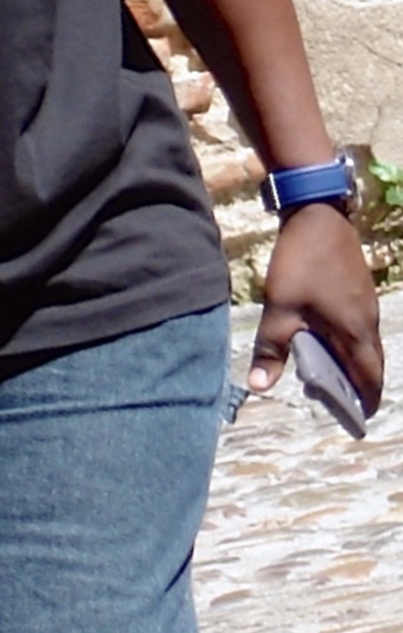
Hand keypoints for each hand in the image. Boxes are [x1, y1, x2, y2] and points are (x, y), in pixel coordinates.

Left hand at [249, 204, 383, 415]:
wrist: (318, 214)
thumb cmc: (301, 263)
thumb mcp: (280, 308)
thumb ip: (271, 348)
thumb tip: (258, 386)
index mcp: (355, 333)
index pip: (370, 378)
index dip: (364, 401)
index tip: (355, 418)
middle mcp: (368, 321)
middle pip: (372, 364)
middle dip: (359, 385)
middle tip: (338, 399)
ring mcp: (367, 303)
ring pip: (368, 344)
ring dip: (354, 362)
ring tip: (328, 372)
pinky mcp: (360, 288)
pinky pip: (362, 326)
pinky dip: (351, 341)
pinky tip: (327, 336)